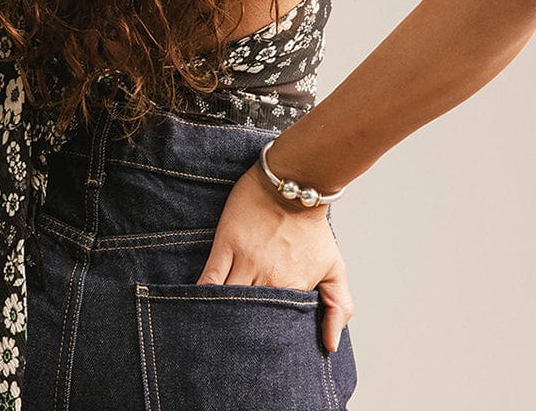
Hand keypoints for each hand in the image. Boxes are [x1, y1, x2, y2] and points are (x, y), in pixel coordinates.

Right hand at [194, 161, 353, 353]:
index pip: (276, 325)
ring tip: (215, 333)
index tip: (259, 351)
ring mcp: (246, 259)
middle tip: (232, 347)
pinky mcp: (227, 243)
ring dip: (222, 316)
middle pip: (249, 316)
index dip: (267, 340)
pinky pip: (211, 276)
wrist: (294, 184)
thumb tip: (330, 346)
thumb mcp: (336, 268)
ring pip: (228, 299)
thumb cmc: (313, 228)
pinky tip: (198, 305)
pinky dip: (204, 293)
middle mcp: (268, 277)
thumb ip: (338, 307)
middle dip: (241, 334)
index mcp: (294, 287)